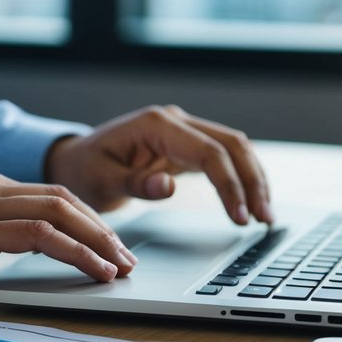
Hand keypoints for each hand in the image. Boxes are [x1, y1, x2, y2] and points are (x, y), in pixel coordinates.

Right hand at [0, 167, 136, 290]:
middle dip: (102, 228)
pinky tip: (93, 270)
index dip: (85, 218)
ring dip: (98, 240)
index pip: (47, 194)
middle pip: (63, 199)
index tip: (107, 243)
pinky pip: (40, 236)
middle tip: (126, 256)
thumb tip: (5, 242)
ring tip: (119, 267)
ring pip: (59, 212)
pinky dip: (75, 252)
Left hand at [44, 105, 272, 224]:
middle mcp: (174, 122)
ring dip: (253, 179)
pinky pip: (222, 157)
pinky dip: (240, 178)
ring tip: (265, 216)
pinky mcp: (186, 146)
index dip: (229, 184)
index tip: (240, 217)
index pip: (208, 152)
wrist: (75, 161)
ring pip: (233, 148)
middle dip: (252, 181)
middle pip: (231, 144)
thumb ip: (134, 185)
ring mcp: (182, 131)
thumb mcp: (100, 182)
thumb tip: (168, 187)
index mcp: (155, 125)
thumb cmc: (84, 170)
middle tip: (264, 219)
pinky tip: (251, 202)